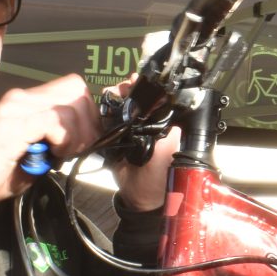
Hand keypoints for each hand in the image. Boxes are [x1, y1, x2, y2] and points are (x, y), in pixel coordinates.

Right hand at [0, 74, 99, 216]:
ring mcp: (15, 108)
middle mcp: (20, 98)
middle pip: (76, 89)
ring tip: (63, 154)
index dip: (87, 113)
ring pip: (70, 105)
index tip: (85, 139)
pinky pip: (55, 121)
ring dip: (76, 134)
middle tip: (77, 148)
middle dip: (87, 122)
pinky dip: (63, 140)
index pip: (72, 88)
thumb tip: (85, 137)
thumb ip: (56, 138)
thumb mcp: (35, 153)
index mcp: (26, 102)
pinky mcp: (12, 123)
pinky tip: (54, 155)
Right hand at [105, 76, 177, 211]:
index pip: (154, 99)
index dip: (146, 88)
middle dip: (129, 89)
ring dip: (116, 96)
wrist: (139, 196)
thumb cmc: (160, 176)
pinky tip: (104, 101)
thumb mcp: (170, 149)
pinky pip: (107, 119)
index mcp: (162, 124)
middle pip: (135, 99)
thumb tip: (168, 107)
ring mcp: (129, 130)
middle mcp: (145, 124)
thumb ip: (171, 129)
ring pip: (121, 106)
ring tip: (114, 91)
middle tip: (125, 85)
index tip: (139, 79)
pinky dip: (104, 109)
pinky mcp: (113, 138)